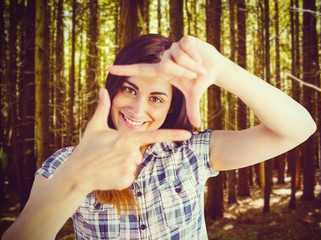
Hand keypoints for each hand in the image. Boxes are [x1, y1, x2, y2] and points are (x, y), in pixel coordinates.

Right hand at [64, 88, 191, 193]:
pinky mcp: (126, 181)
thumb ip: (102, 108)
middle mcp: (132, 152)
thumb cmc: (86, 148)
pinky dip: (120, 176)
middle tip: (110, 154)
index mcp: (127, 138)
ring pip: (134, 165)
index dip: (173, 135)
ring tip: (108, 164)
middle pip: (139, 152)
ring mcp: (129, 168)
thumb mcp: (94, 127)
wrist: (76, 174)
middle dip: (127, 153)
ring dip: (124, 165)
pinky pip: (129, 176)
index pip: (155, 136)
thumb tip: (102, 90)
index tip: (188, 135)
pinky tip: (109, 174)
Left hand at [107, 36, 223, 127]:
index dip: (126, 70)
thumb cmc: (200, 81)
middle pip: (167, 65)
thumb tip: (196, 127)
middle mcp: (166, 58)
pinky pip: (186, 48)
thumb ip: (191, 109)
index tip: (110, 70)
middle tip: (194, 76)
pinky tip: (200, 57)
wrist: (214, 68)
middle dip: (183, 72)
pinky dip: (196, 56)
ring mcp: (174, 48)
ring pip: (178, 56)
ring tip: (199, 67)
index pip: (140, 70)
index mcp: (163, 71)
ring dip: (192, 65)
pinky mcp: (184, 39)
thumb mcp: (193, 95)